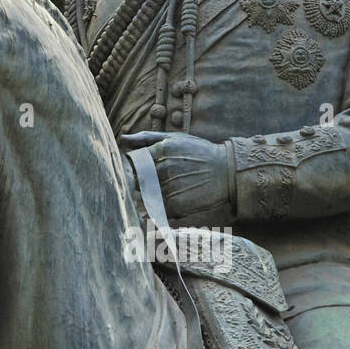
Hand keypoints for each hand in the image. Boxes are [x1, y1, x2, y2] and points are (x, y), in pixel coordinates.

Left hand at [120, 131, 234, 223]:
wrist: (226, 171)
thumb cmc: (198, 152)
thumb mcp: (174, 139)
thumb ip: (147, 138)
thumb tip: (123, 139)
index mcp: (159, 151)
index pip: (132, 162)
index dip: (131, 168)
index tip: (136, 171)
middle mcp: (162, 169)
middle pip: (136, 181)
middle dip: (139, 183)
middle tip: (153, 183)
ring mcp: (169, 188)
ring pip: (146, 196)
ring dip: (149, 197)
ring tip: (168, 191)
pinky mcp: (176, 205)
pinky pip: (157, 209)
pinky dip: (159, 208)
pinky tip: (172, 200)